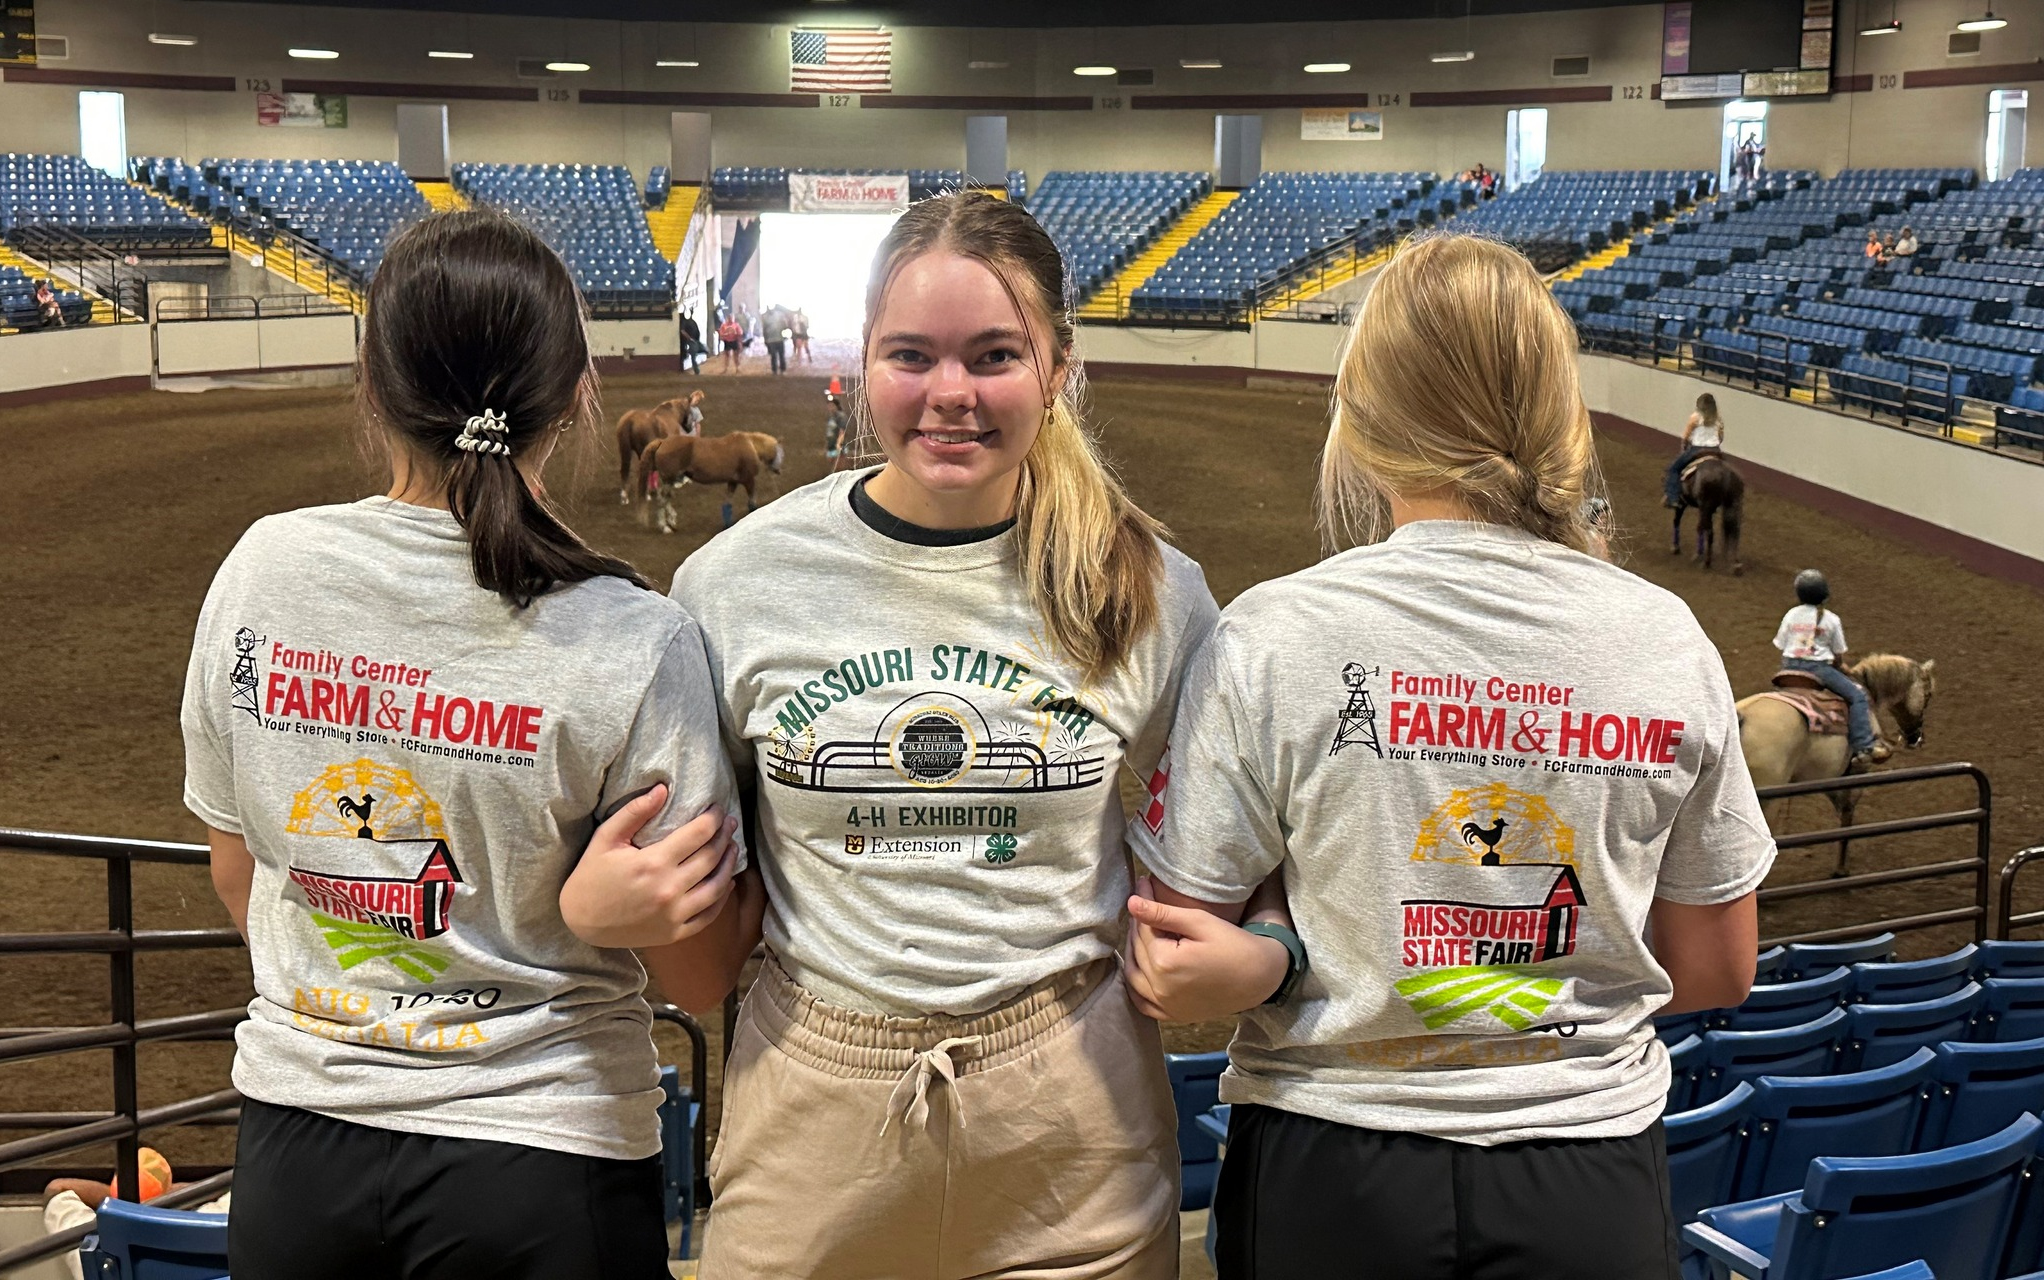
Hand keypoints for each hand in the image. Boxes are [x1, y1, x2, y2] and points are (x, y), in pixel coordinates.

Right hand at [560, 785, 740, 949]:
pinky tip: (727, 883)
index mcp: (653, 863)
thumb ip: (634, 812)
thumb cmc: (591, 876)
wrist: (580, 922)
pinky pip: (709, 915)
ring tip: (733, 847)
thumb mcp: (606, 839)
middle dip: (725, 836)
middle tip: (730, 823)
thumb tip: (662, 789)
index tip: (718, 809)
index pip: (698, 834)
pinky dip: (722, 898)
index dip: (713, 818)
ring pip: (717, 886)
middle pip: (711, 857)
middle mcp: (669, 890)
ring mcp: (674, 915)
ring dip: (729, 864)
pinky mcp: (675, 933)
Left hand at [1122, 875, 1290, 1023]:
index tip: (1141, 883)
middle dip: (1137, 926)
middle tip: (1143, 905)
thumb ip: (1162, 913)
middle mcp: (1159, 988)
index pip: (1143, 928)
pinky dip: (1135, 987)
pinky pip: (1143, 1003)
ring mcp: (1165, 1006)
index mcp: (1164, 962)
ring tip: (1140, 932)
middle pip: (1138, 950)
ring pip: (1133, 976)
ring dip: (1132, 953)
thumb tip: (1131, 902)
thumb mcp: (1200, 922)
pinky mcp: (1174, 1016)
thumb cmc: (1234, 944)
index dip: (1143, 904)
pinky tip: (1138, 969)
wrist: (1261, 977)